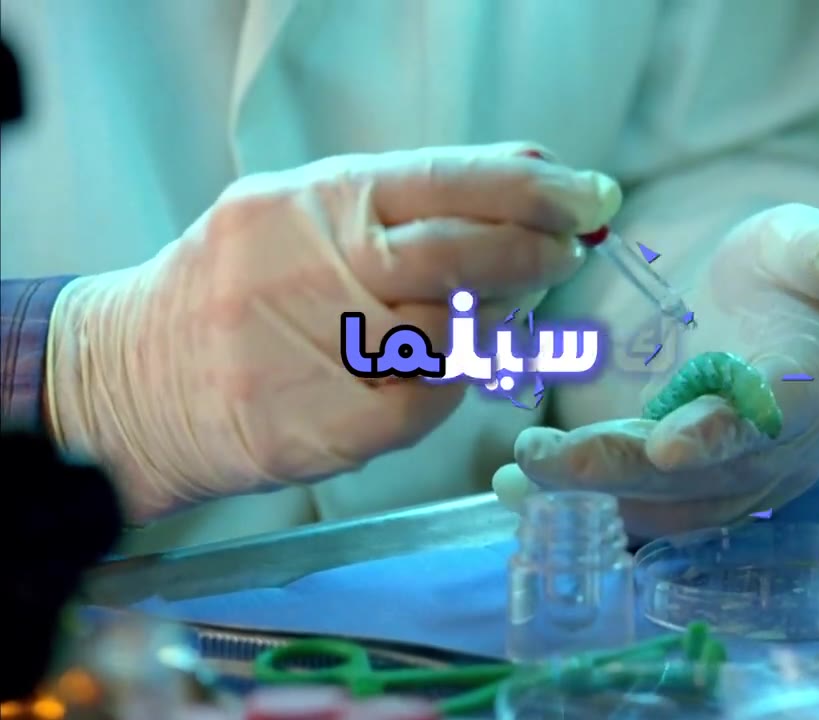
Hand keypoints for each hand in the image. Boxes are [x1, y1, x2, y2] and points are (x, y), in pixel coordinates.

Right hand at [46, 142, 621, 520]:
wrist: (133, 381)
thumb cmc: (243, 288)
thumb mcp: (310, 213)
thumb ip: (414, 196)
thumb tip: (536, 171)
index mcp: (314, 202)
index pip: (443, 181)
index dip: (531, 189)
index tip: (590, 195)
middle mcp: (314, 268)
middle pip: (458, 256)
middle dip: (535, 251)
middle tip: (570, 250)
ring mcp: (317, 352)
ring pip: (454, 335)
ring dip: (495, 322)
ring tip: (490, 314)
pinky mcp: (325, 428)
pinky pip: (430, 400)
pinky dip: (454, 382)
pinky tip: (443, 369)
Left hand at [492, 204, 818, 538]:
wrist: (784, 319)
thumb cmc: (790, 276)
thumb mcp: (806, 246)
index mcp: (811, 386)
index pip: (770, 418)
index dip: (719, 433)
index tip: (666, 446)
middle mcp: (777, 449)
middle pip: (699, 475)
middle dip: (619, 469)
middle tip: (541, 458)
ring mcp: (735, 477)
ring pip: (663, 501)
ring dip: (590, 493)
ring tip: (516, 479)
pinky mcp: (695, 487)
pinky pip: (643, 506)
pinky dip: (585, 502)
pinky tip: (521, 491)